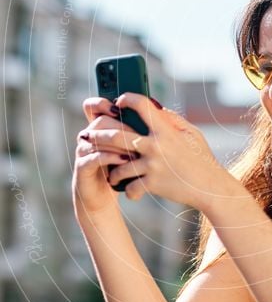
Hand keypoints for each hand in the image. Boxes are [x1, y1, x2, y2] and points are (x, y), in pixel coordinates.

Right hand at [72, 97, 138, 216]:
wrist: (105, 198)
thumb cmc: (120, 171)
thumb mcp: (132, 149)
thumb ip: (139, 131)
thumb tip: (159, 111)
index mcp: (99, 129)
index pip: (93, 107)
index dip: (102, 103)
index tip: (119, 107)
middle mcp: (89, 137)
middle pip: (100, 122)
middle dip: (121, 127)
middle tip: (140, 135)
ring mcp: (83, 152)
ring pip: (97, 139)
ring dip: (117, 143)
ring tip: (135, 150)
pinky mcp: (82, 168)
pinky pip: (93, 157)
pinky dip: (109, 157)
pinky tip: (124, 160)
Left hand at [79, 93, 228, 208]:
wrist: (210, 187)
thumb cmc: (200, 158)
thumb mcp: (190, 133)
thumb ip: (170, 120)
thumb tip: (152, 108)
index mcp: (165, 129)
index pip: (141, 104)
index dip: (127, 99)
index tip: (119, 102)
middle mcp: (156, 145)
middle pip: (116, 135)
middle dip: (98, 135)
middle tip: (88, 135)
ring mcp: (152, 165)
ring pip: (117, 165)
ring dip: (111, 170)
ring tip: (111, 172)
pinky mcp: (152, 184)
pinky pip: (130, 186)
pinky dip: (128, 190)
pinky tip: (129, 189)